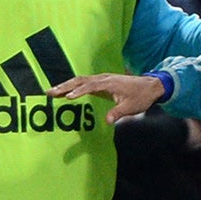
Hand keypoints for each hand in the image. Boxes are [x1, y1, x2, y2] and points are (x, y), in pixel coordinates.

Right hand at [48, 72, 166, 123]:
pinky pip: (85, 82)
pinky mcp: (102, 82)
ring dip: (66, 85)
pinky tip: (65, 91)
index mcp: (109, 83)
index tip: (67, 97)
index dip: (78, 91)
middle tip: (49, 92)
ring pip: (81, 80)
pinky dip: (73, 86)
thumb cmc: (141, 96)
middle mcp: (104, 78)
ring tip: (52, 91)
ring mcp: (102, 79)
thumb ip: (118, 113)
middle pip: (80, 80)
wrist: (151, 86)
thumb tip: (107, 121)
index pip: (90, 86)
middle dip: (64, 86)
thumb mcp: (131, 107)